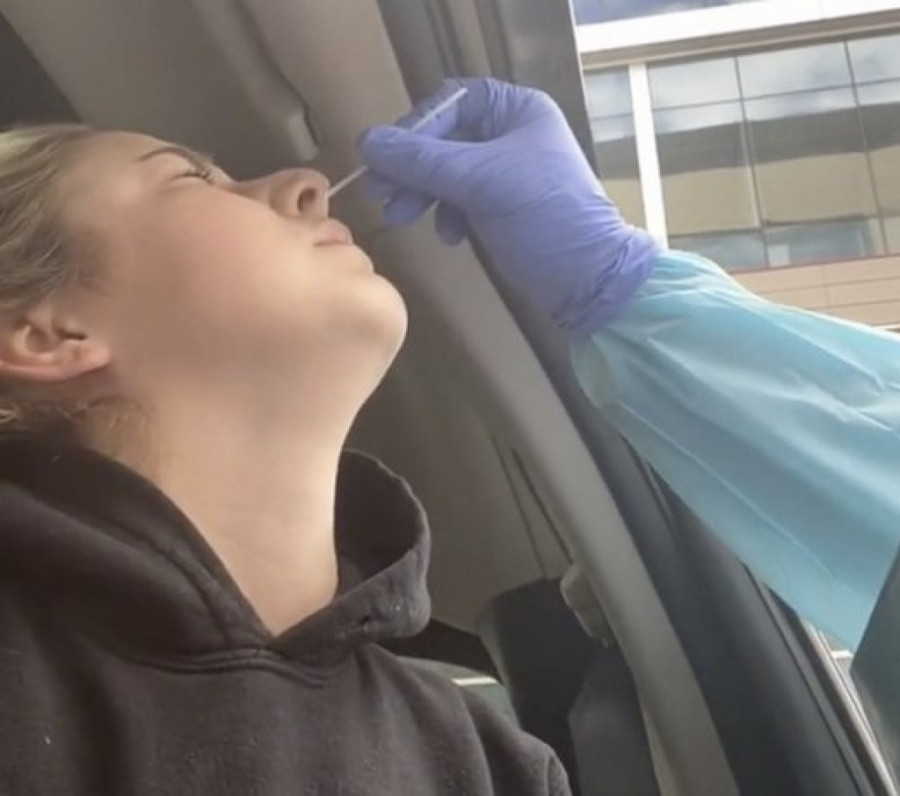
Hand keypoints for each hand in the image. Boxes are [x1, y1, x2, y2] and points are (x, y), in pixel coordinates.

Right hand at [359, 78, 658, 333]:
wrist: (588, 279)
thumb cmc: (545, 216)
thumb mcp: (481, 182)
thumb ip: (422, 161)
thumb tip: (365, 141)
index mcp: (518, 110)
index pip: (452, 104)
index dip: (416, 128)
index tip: (386, 159)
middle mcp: (511, 134)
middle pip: (444, 139)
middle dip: (412, 167)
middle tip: (379, 193)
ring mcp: (506, 173)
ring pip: (447, 172)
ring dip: (422, 193)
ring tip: (401, 218)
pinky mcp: (501, 207)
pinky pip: (459, 200)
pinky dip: (447, 215)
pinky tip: (450, 236)